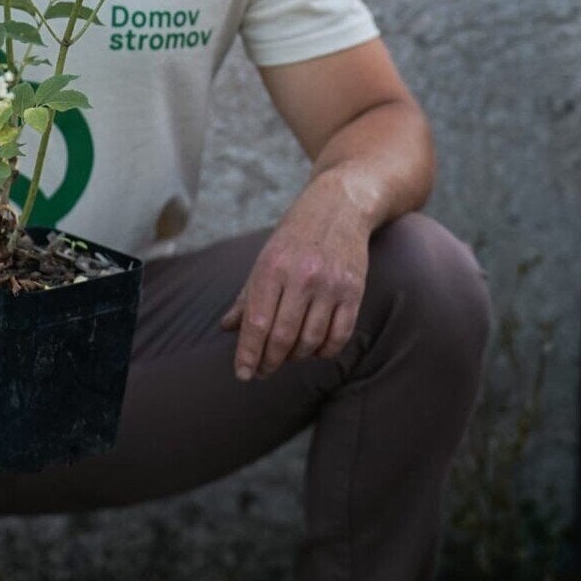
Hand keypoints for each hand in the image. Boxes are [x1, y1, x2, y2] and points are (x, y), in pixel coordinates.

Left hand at [220, 207, 368, 380]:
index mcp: (273, 267)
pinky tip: (314, 350)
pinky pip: (339, 336)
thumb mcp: (265, 258)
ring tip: (287, 356)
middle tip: (263, 371)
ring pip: (311, 340)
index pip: (257, 322)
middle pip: (283, 336)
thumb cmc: (295, 236)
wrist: (338, 207)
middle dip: (269, 361)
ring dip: (296, 357)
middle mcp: (302, 276)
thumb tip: (227, 328)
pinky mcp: (354, 291)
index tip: (243, 374)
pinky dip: (324, 352)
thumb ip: (247, 295)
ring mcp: (330, 285)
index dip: (248, 353)